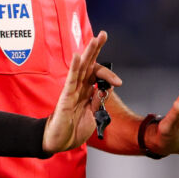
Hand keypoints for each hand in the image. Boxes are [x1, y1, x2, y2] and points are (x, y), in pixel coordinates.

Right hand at [43, 31, 122, 154]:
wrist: (59, 143)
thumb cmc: (73, 130)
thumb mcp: (92, 116)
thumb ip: (97, 102)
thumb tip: (104, 89)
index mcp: (86, 92)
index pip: (97, 76)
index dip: (108, 74)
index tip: (119, 82)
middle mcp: (79, 88)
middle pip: (89, 65)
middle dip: (96, 49)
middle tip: (103, 34)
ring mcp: (71, 91)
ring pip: (81, 68)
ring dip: (88, 53)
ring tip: (95, 39)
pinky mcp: (65, 97)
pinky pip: (70, 80)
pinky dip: (74, 68)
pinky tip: (77, 57)